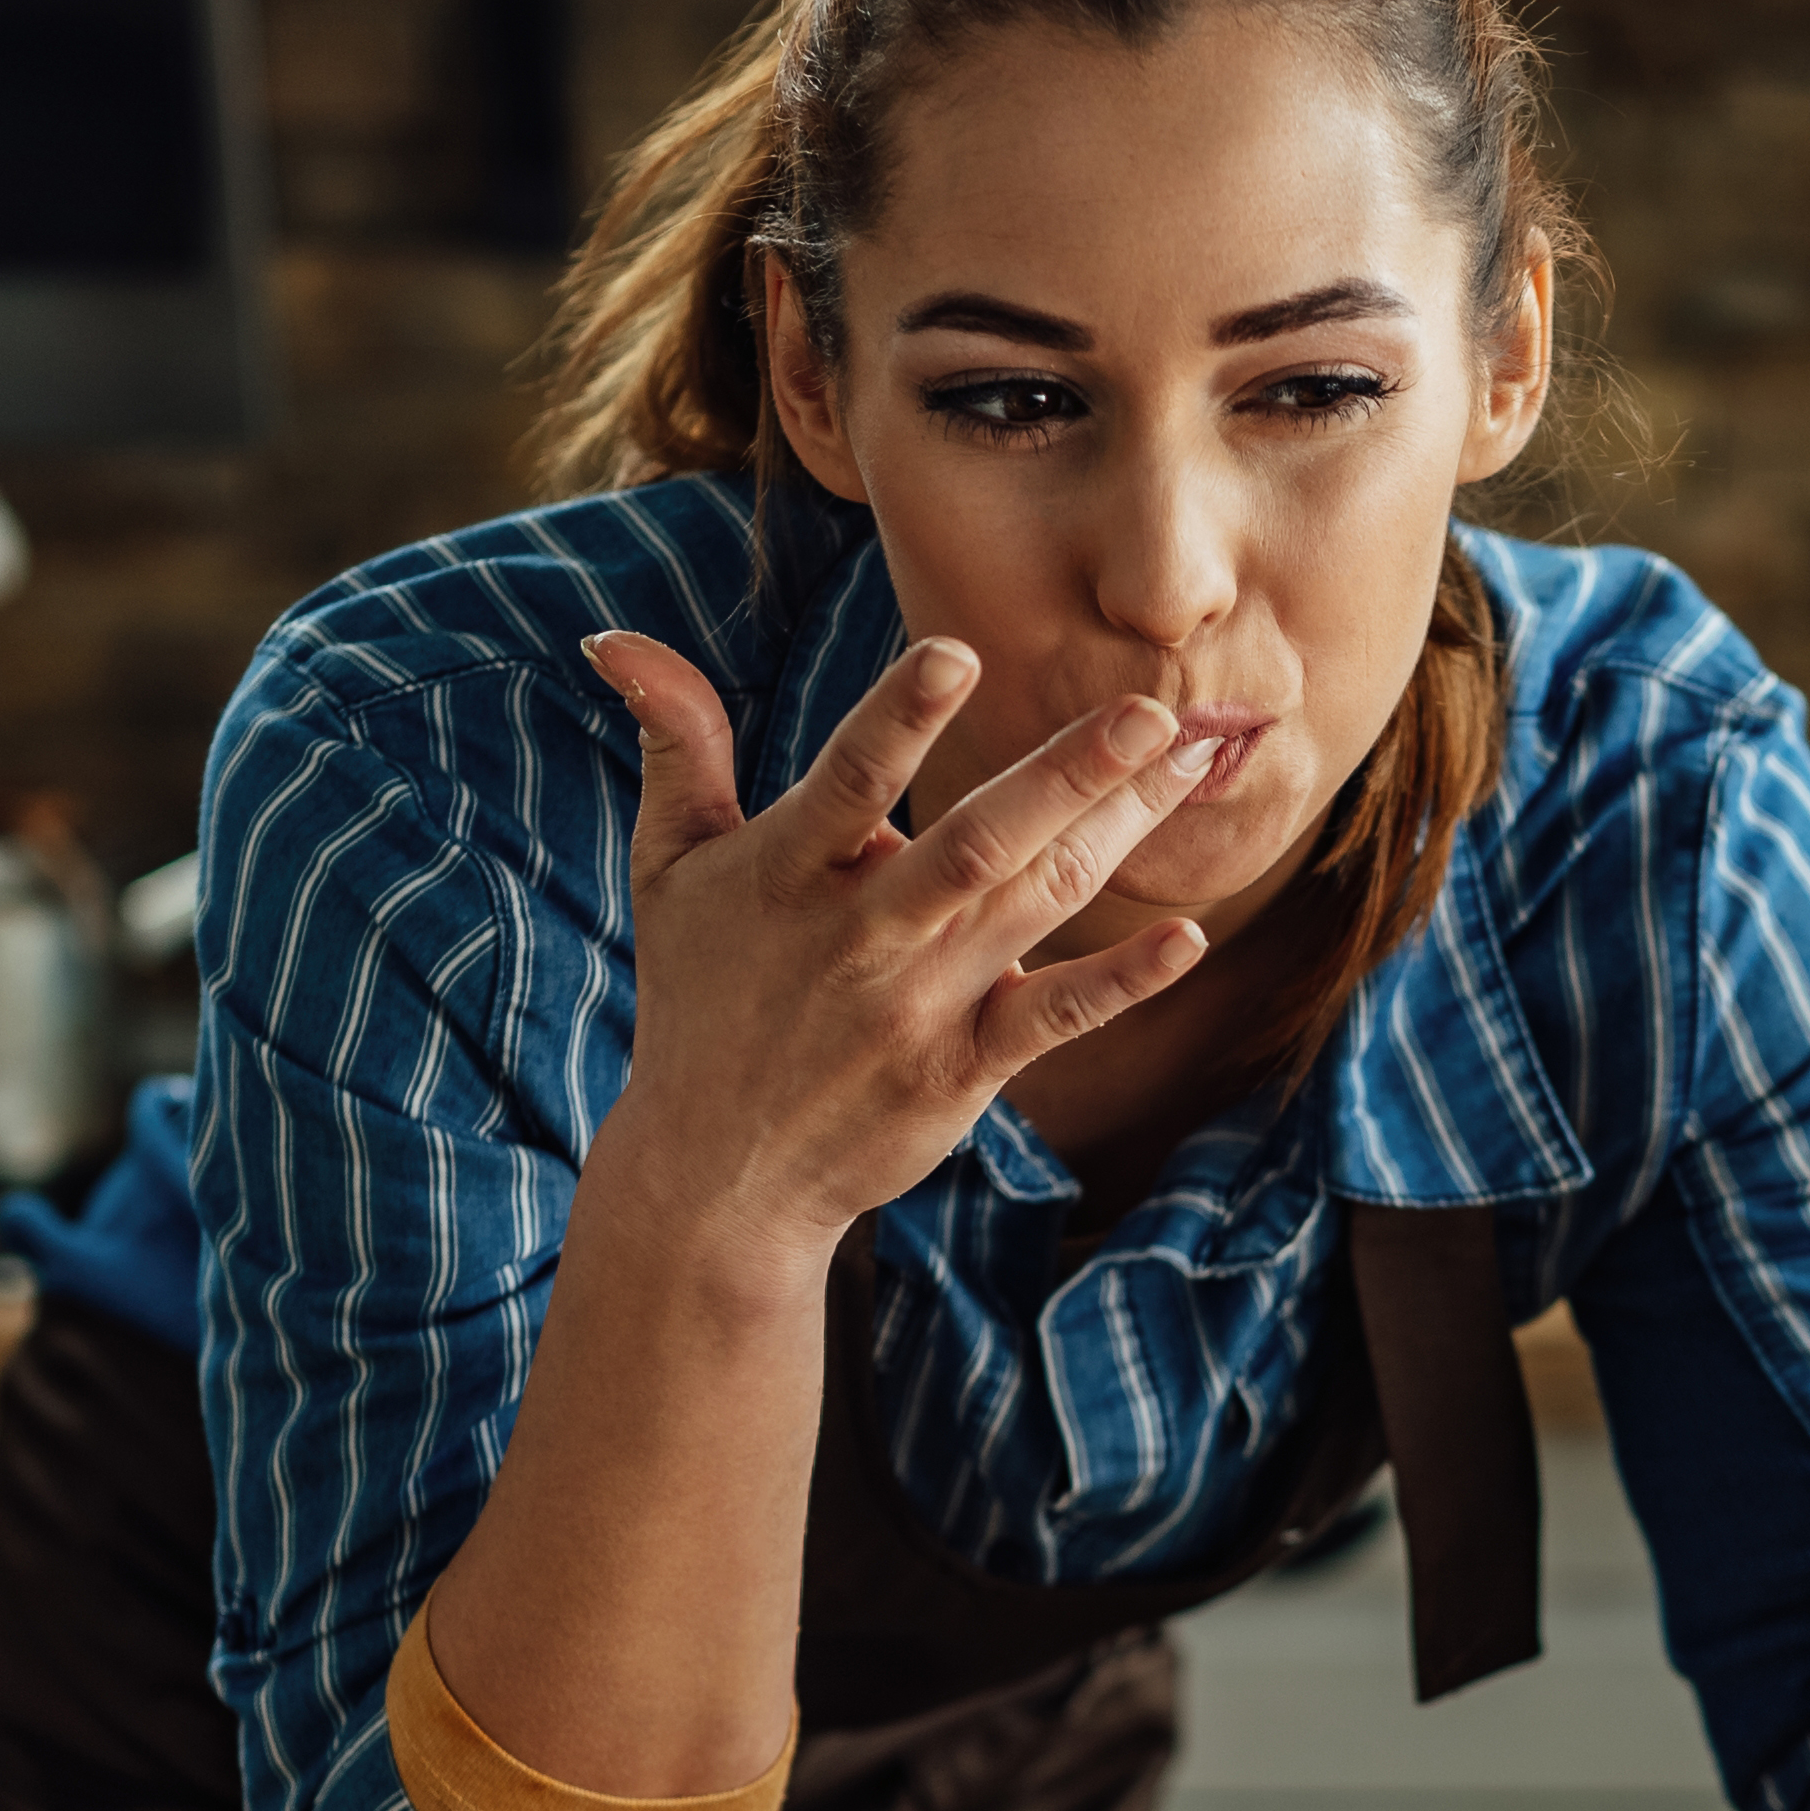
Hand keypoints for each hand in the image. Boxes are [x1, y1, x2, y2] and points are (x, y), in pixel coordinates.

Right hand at [581, 627, 1215, 1263]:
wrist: (718, 1173)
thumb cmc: (701, 997)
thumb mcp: (671, 867)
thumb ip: (676, 746)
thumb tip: (617, 637)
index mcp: (787, 875)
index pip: (846, 783)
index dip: (898, 720)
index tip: (958, 655)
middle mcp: (862, 938)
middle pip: (975, 843)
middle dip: (1068, 774)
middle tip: (1154, 709)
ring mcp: (918, 1006)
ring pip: (1032, 905)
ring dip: (1117, 834)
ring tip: (1192, 763)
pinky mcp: (961, 1069)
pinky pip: (1053, 1019)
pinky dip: (1120, 983)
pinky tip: (1185, 940)